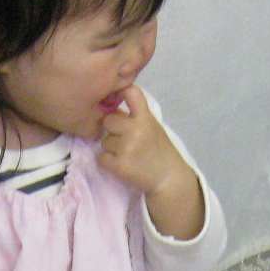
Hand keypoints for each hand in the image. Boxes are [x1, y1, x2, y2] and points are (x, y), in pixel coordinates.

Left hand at [98, 84, 192, 200]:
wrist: (168, 178)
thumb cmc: (159, 150)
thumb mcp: (152, 126)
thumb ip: (135, 116)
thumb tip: (111, 106)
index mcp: (146, 118)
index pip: (131, 92)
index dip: (122, 95)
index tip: (121, 103)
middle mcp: (136, 130)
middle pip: (108, 120)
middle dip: (113, 129)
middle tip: (125, 139)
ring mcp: (127, 148)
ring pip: (104, 141)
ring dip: (112, 148)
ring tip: (127, 154)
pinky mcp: (120, 166)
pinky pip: (101, 158)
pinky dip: (108, 161)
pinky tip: (121, 163)